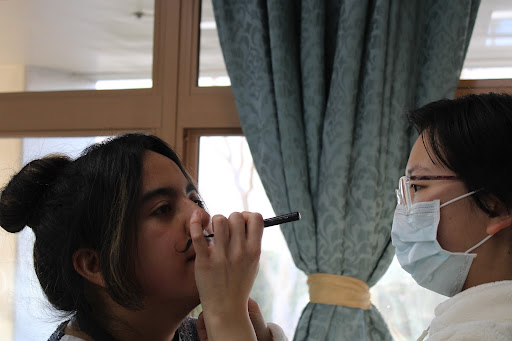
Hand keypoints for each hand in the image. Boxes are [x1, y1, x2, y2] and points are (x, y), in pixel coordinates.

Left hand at [190, 211, 263, 340]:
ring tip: (213, 230)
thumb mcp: (253, 264)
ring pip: (219, 220)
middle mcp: (239, 252)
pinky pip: (198, 236)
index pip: (256, 218)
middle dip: (230, 218)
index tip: (241, 223)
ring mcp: (221, 256)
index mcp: (254, 251)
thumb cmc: (239, 283)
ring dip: (215, 221)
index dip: (247, 216)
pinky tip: (195, 218)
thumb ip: (252, 242)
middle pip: (236, 216)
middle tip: (225, 230)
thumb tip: (246, 220)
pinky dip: (195, 223)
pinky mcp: (204, 261)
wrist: (226, 308)